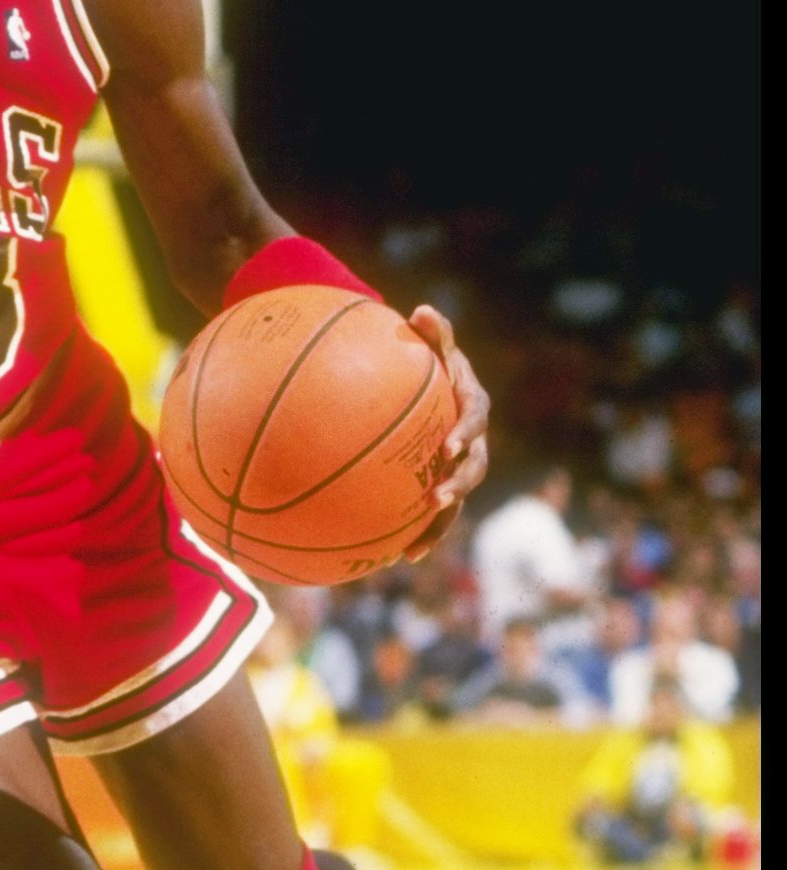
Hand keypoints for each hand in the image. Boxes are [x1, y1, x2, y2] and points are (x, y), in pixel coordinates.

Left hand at [404, 302, 488, 560]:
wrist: (434, 385)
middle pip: (475, 468)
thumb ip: (433, 331)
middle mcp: (474, 440)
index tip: (448, 446)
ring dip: (438, 524)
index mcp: (472, 405)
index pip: (474, 419)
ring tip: (412, 548)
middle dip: (458, 485)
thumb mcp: (432, 344)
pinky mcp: (442, 483)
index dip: (466, 433)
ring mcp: (461, 466)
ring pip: (456, 499)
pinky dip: (417, 534)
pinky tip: (395, 557)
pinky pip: (433, 513)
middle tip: (437, 498)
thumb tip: (422, 311)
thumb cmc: (431, 360)